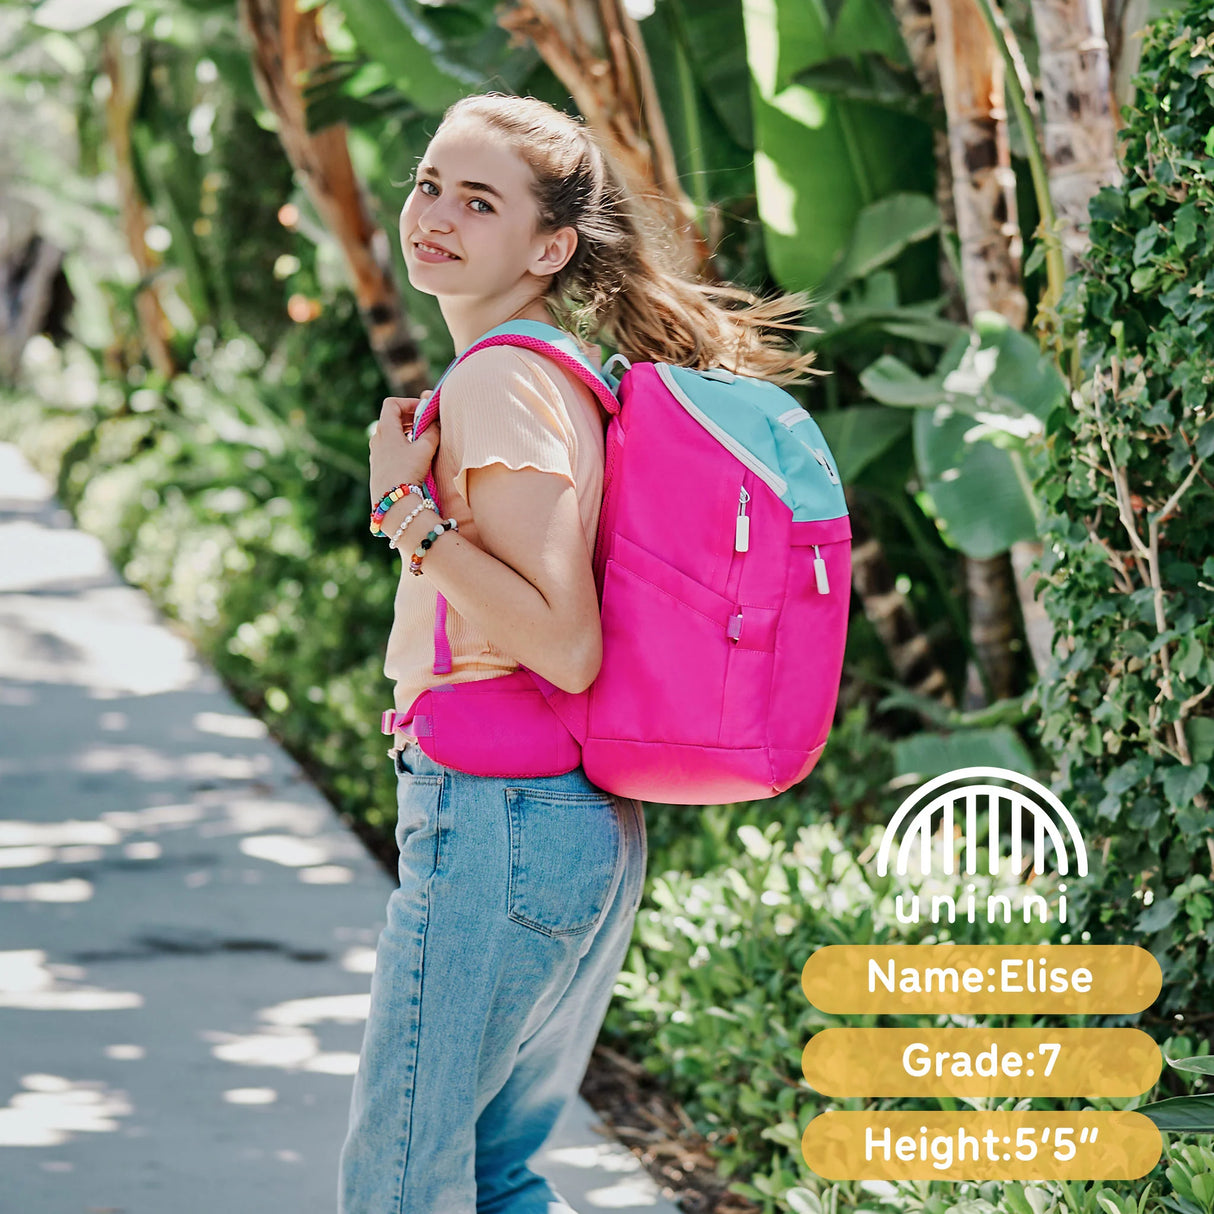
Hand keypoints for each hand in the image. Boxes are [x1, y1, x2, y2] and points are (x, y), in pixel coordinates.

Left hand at [369, 390, 438, 507]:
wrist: (393, 503)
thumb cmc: (408, 472)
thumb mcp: (425, 449)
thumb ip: (432, 431)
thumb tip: (437, 422)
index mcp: (385, 429)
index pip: (393, 404)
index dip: (409, 403)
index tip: (424, 409)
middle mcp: (377, 439)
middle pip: (391, 418)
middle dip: (410, 417)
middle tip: (427, 422)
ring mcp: (376, 453)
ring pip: (391, 434)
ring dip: (406, 432)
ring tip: (422, 439)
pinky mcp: (378, 467)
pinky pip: (389, 448)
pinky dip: (402, 445)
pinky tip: (414, 456)